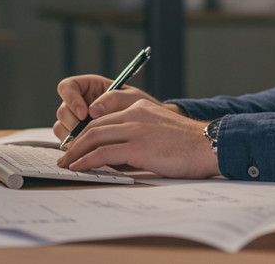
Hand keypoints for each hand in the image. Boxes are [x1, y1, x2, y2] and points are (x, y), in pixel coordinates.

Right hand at [51, 74, 167, 140]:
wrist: (151, 127)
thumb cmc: (141, 107)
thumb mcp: (132, 98)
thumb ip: (113, 99)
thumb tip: (93, 111)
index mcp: (88, 87)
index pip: (67, 87)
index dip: (71, 100)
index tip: (85, 114)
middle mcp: (79, 104)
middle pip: (62, 111)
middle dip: (73, 124)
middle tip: (89, 135)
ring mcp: (77, 122)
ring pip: (61, 129)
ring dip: (73, 138)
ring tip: (92, 145)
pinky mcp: (80, 139)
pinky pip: (68, 143)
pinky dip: (77, 149)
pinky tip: (91, 153)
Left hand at [55, 99, 219, 178]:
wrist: (209, 145)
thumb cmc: (189, 143)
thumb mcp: (160, 128)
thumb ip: (139, 132)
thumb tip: (118, 153)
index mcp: (140, 107)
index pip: (104, 118)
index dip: (86, 132)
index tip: (76, 144)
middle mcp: (135, 114)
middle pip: (94, 126)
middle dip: (75, 142)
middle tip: (65, 155)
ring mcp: (136, 129)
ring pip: (94, 138)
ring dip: (76, 153)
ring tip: (67, 164)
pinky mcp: (138, 146)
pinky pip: (103, 153)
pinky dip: (87, 161)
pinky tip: (80, 168)